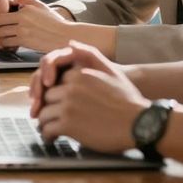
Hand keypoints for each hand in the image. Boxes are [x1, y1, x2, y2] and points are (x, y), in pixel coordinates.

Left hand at [0, 0, 68, 50]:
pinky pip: (6, 43)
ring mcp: (23, 30)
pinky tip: (6, 45)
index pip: (2, 10)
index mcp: (25, 9)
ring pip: (0, 33)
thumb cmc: (54, 23)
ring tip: (0, 38)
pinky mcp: (24, 41)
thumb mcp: (41, 6)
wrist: (65, 36)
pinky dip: (3, 44)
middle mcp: (22, 18)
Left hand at [27, 41, 146, 152]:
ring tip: (50, 130)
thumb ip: (90, 55)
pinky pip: (47, 129)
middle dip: (48, 107)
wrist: (139, 124)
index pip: (56, 82)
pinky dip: (48, 135)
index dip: (56, 94)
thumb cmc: (128, 100)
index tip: (57, 103)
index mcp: (79, 74)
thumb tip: (71, 44)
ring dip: (45, 123)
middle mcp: (71, 88)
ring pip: (44, 113)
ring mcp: (68, 106)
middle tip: (51, 118)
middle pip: (47, 97)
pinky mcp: (68, 125)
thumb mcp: (111, 72)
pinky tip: (53, 138)